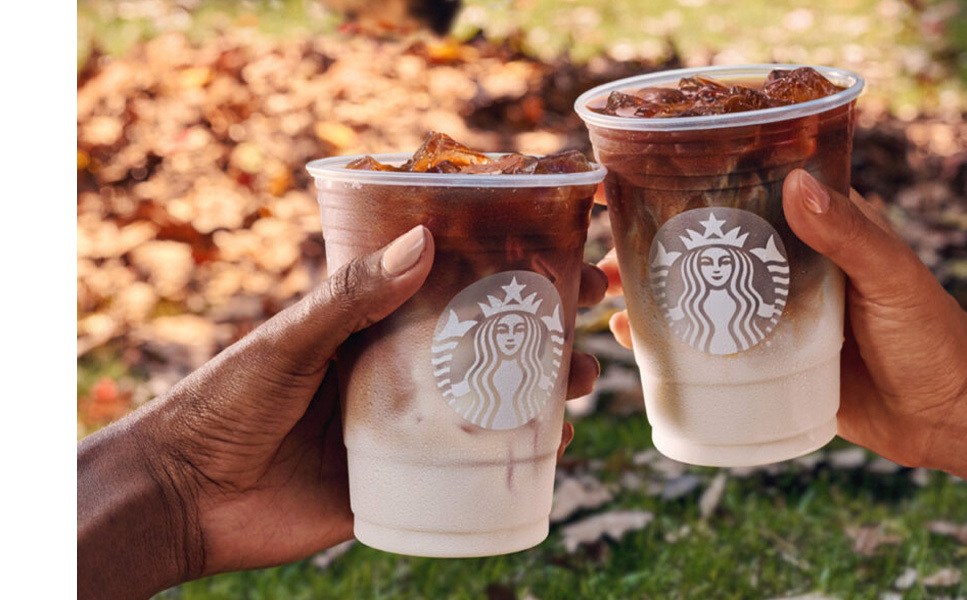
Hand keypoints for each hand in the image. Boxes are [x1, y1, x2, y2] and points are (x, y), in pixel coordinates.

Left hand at [78, 225, 607, 596]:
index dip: (510, 264)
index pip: (454, 283)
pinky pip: (470, 467)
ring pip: (490, 401)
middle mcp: (397, 370)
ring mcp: (405, 426)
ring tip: (579, 382)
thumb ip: (350, 296)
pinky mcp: (404, 481)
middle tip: (595, 313)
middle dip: (547, 325)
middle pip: (488, 340)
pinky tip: (549, 448)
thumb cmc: (224, 404)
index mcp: (372, 325)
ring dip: (542, 388)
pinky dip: (514, 456)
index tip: (565, 246)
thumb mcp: (289, 341)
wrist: (185, 500)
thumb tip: (426, 240)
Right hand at [600, 170, 966, 467]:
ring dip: (657, 296)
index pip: (749, 195)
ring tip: (610, 298)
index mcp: (818, 232)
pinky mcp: (773, 364)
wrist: (951, 418)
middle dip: (659, 247)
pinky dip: (677, 347)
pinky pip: (717, 350)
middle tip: (609, 254)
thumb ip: (849, 235)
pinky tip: (639, 347)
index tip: (643, 186)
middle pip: (713, 249)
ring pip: (706, 299)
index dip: (697, 188)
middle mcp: (789, 269)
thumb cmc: (933, 336)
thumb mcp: (892, 279)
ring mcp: (777, 317)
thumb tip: (796, 183)